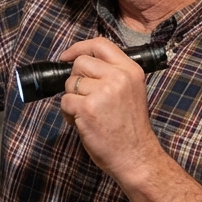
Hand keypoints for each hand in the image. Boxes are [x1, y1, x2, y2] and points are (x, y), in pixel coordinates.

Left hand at [59, 37, 166, 183]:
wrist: (136, 156)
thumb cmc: (130, 129)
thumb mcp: (131, 91)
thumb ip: (112, 74)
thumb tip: (81, 63)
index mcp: (130, 70)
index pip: (100, 44)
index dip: (79, 48)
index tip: (67, 56)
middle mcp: (118, 77)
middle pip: (80, 63)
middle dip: (75, 80)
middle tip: (85, 98)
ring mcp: (102, 92)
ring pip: (70, 84)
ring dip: (72, 99)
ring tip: (87, 114)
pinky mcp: (87, 108)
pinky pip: (65, 102)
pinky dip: (68, 114)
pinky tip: (83, 123)